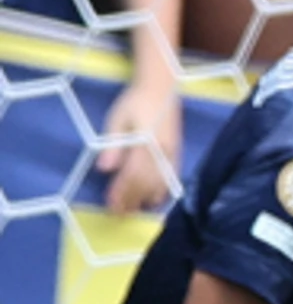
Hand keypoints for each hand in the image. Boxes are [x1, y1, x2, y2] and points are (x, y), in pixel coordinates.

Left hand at [98, 73, 182, 215]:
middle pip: (146, 183)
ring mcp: (173, 154)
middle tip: (118, 214)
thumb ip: (112, 145)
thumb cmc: (135, 102)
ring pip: (161, 183)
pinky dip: (162, 191)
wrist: (162, 89)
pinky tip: (153, 200)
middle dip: (132, 200)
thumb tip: (104, 169)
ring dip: (146, 199)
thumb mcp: (117, 119)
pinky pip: (171, 178)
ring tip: (133, 211)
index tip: (110, 205)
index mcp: (148, 144)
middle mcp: (163, 153)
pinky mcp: (177, 153)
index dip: (122, 193)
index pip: (133, 175)